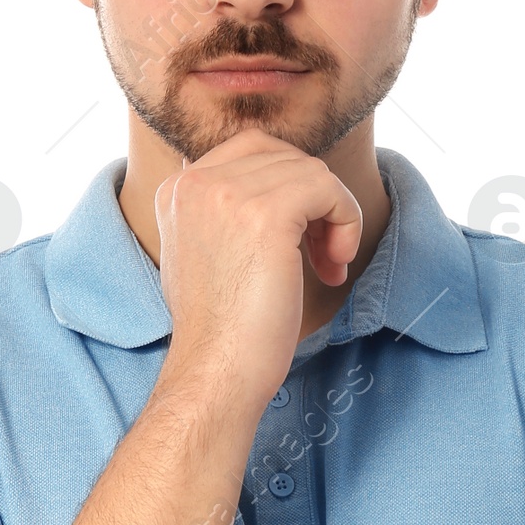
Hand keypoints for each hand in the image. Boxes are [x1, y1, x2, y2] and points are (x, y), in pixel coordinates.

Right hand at [154, 132, 362, 409]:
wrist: (217, 372)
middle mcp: (195, 182)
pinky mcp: (266, 214)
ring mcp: (227, 194)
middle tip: (320, 252)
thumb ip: (223, 212)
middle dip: (313, 200)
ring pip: (311, 171)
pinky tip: (335, 265)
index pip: (251, 152)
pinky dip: (346, 221)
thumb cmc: (223, 329)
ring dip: (334, 216)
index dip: (288, 188)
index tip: (298, 241)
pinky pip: (328, 188)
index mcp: (178, 189)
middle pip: (284, 156)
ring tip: (328, 265)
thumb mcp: (206, 254)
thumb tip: (274, 187)